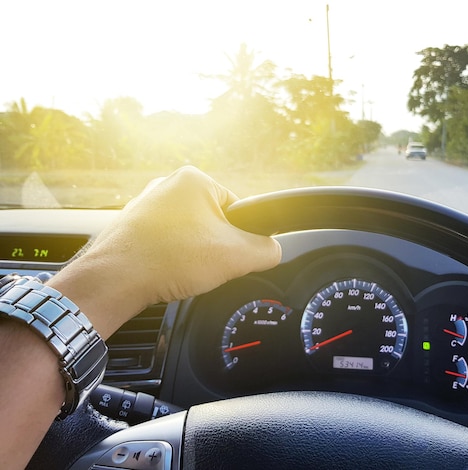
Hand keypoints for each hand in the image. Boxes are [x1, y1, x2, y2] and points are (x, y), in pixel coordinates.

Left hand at [47, 166, 280, 337]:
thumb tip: (273, 250)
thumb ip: (268, 250)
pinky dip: (170, 258)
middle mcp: (167, 184)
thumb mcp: (237, 256)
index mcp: (194, 179)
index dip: (239, 237)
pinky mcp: (131, 225)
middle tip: (204, 266)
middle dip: (213, 247)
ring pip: (188, 234)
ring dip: (191, 254)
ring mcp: (145, 204)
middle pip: (213, 222)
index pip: (238, 209)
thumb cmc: (169, 260)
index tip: (227, 255)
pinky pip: (165, 242)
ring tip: (181, 269)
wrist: (113, 280)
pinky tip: (165, 271)